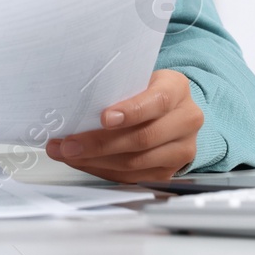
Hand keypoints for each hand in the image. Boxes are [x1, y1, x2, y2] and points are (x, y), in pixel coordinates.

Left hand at [45, 69, 202, 182]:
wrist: (170, 110)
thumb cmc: (145, 90)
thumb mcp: (138, 78)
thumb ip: (117, 87)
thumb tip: (75, 103)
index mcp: (177, 89)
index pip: (158, 101)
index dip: (131, 111)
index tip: (104, 118)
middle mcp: (186, 120)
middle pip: (143, 138)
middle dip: (100, 143)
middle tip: (70, 144)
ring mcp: (181, 149)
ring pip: (135, 162)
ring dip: (95, 160)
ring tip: (68, 153)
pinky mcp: (168, 172)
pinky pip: (131, 177)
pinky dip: (102, 170)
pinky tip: (83, 161)